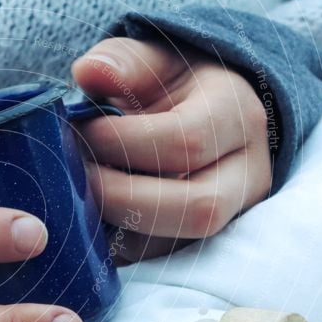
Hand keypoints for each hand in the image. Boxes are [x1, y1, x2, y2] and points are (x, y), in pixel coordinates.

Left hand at [71, 37, 270, 261]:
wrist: (198, 113)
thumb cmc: (168, 84)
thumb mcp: (150, 60)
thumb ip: (122, 61)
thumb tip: (90, 72)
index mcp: (237, 117)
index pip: (186, 142)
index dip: (122, 143)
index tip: (79, 132)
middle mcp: (247, 174)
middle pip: (196, 210)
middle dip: (120, 198)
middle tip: (73, 176)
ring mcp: (231, 217)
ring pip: (174, 245)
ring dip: (114, 228)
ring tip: (75, 194)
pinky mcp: (200, 246)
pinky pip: (155, 261)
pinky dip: (114, 247)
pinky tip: (85, 219)